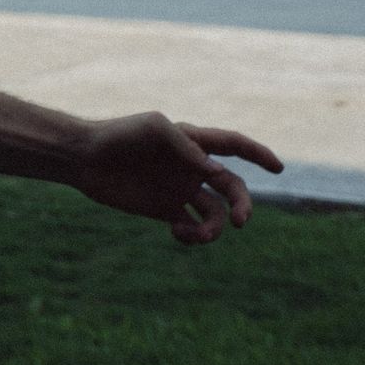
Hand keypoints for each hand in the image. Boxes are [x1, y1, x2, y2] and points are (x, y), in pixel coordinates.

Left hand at [71, 112, 282, 245]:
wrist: (86, 159)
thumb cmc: (120, 135)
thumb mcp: (154, 130)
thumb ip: (187, 147)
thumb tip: (216, 173)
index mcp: (192, 142)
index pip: (232, 145)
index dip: (257, 154)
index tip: (278, 168)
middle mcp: (191, 167)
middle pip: (233, 187)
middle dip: (243, 204)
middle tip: (241, 221)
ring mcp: (180, 189)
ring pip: (216, 214)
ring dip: (215, 228)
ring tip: (195, 233)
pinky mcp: (166, 210)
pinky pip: (193, 227)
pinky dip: (193, 235)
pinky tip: (178, 229)